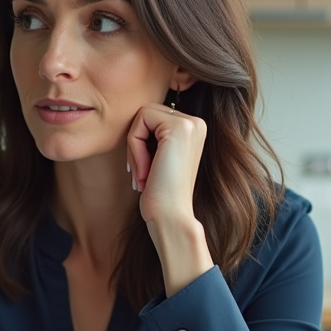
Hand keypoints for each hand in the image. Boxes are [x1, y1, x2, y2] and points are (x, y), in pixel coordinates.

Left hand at [126, 103, 213, 296]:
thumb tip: (134, 118)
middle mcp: (197, 123)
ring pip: (142, 116)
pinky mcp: (179, 128)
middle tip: (142, 173)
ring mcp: (191, 124)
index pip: (152, 117)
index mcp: (194, 129)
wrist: (171, 217)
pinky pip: (140, 122)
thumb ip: (153, 135)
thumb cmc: (160, 194)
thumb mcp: (157, 158)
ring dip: (135, 147)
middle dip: (136, 143)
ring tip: (144, 174)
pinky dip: (134, 147)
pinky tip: (146, 171)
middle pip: (146, 113)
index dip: (140, 142)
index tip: (145, 171)